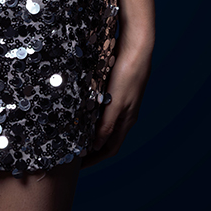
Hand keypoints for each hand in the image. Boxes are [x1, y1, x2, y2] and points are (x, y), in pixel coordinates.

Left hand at [81, 37, 152, 167]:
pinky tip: (81, 107)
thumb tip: (97, 146)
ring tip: (74, 132)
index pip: (110, 147)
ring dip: (91, 129)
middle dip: (92, 147)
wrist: (136, 46)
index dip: (96, 158)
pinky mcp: (116, 86)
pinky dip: (92, 112)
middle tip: (74, 151)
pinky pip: (103, 106)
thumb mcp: (115, 103)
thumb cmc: (127, 74)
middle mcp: (125, 112)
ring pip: (105, 121)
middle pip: (107, 137)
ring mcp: (121, 99)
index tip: (80, 165)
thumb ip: (107, 125)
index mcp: (126, 120)